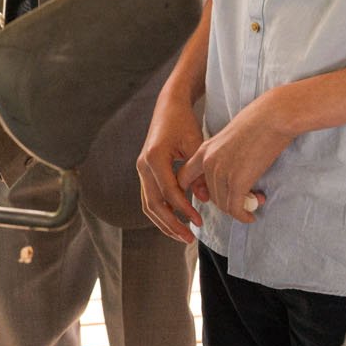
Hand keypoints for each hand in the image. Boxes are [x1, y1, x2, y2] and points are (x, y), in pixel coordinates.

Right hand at [137, 82, 204, 242]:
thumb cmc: (183, 122)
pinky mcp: (145, 172)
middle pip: (154, 204)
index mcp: (155, 157)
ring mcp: (141, 170)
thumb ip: (199, 173)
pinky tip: (176, 222)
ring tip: (183, 236)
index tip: (199, 222)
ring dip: (165, 223)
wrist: (168, 107)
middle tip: (189, 238)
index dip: (184, 210)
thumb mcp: (196, 145)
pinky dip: (162, 213)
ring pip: (149, 205)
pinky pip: (150, 198)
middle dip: (171, 224)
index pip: (169, 192)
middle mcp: (143, 166)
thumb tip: (204, 199)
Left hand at [189, 88, 296, 222]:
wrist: (273, 116)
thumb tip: (230, 172)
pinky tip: (251, 216)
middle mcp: (208, 163)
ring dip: (239, 208)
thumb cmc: (258, 123)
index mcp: (204, 150)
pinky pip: (235, 208)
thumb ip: (224, 155)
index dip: (195, 191)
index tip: (209, 198)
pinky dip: (243, 216)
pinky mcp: (237, 182)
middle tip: (246, 199)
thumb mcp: (230, 138)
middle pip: (210, 195)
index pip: (185, 178)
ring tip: (256, 201)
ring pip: (223, 204)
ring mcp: (221, 173)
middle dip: (227, 201)